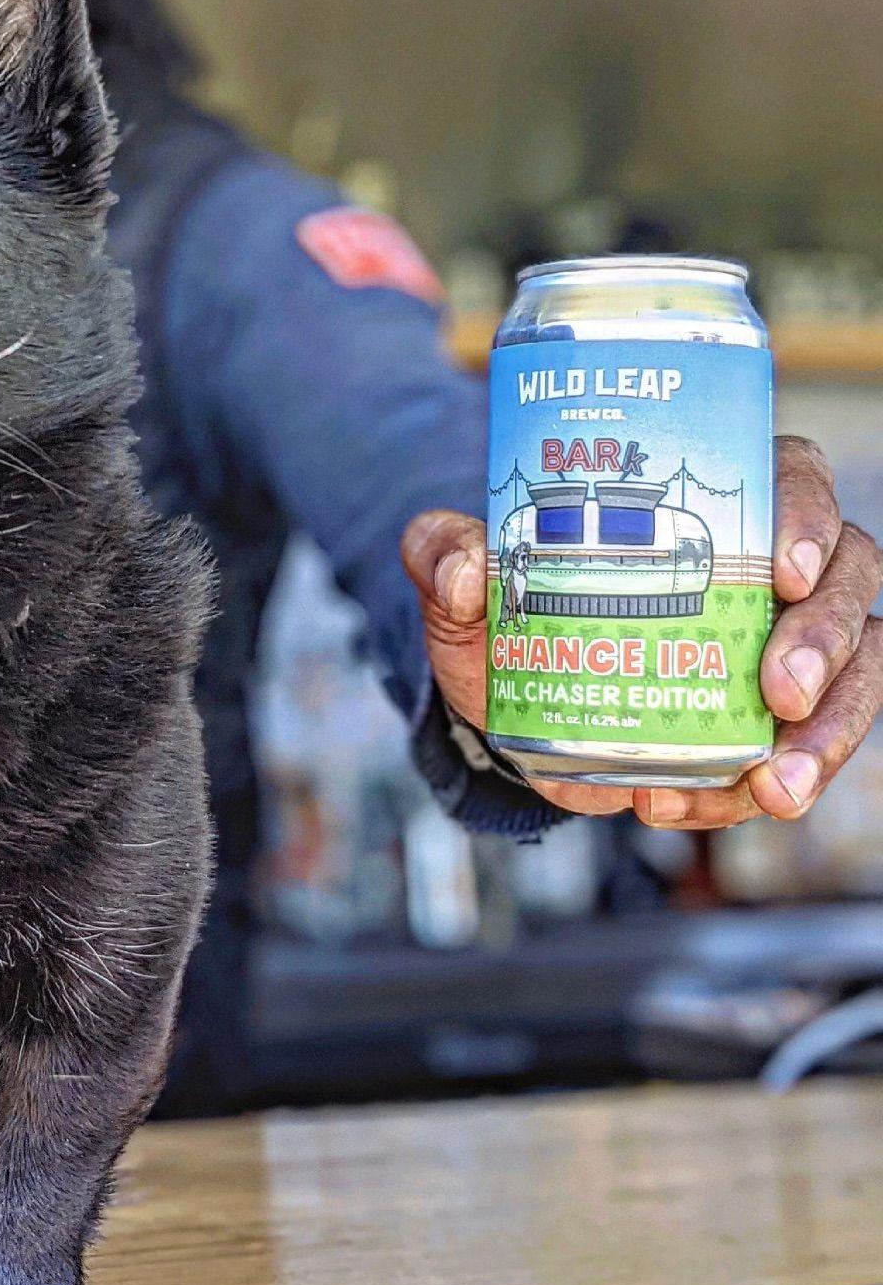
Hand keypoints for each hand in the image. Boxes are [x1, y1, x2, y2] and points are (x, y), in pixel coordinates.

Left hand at [400, 436, 882, 827]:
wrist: (497, 692)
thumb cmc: (501, 606)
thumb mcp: (459, 570)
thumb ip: (443, 551)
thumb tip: (465, 572)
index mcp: (712, 501)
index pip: (793, 478)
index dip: (807, 516)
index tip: (784, 570)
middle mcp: (765, 570)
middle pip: (848, 581)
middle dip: (828, 642)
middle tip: (782, 692)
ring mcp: (780, 647)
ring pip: (856, 675)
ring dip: (828, 737)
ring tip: (772, 786)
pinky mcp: (765, 725)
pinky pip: (798, 755)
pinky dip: (754, 790)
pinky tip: (695, 806)